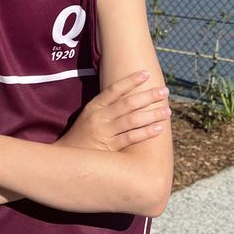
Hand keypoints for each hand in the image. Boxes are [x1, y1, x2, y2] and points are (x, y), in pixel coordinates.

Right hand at [56, 71, 170, 151]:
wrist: (67, 159)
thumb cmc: (81, 136)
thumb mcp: (88, 117)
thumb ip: (105, 107)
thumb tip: (128, 98)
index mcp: (94, 107)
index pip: (114, 90)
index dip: (130, 81)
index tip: (146, 74)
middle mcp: (100, 117)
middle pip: (127, 103)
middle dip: (148, 96)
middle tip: (164, 91)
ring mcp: (104, 132)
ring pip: (132, 120)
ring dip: (151, 114)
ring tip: (167, 110)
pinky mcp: (109, 148)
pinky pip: (131, 138)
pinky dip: (145, 132)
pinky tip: (158, 128)